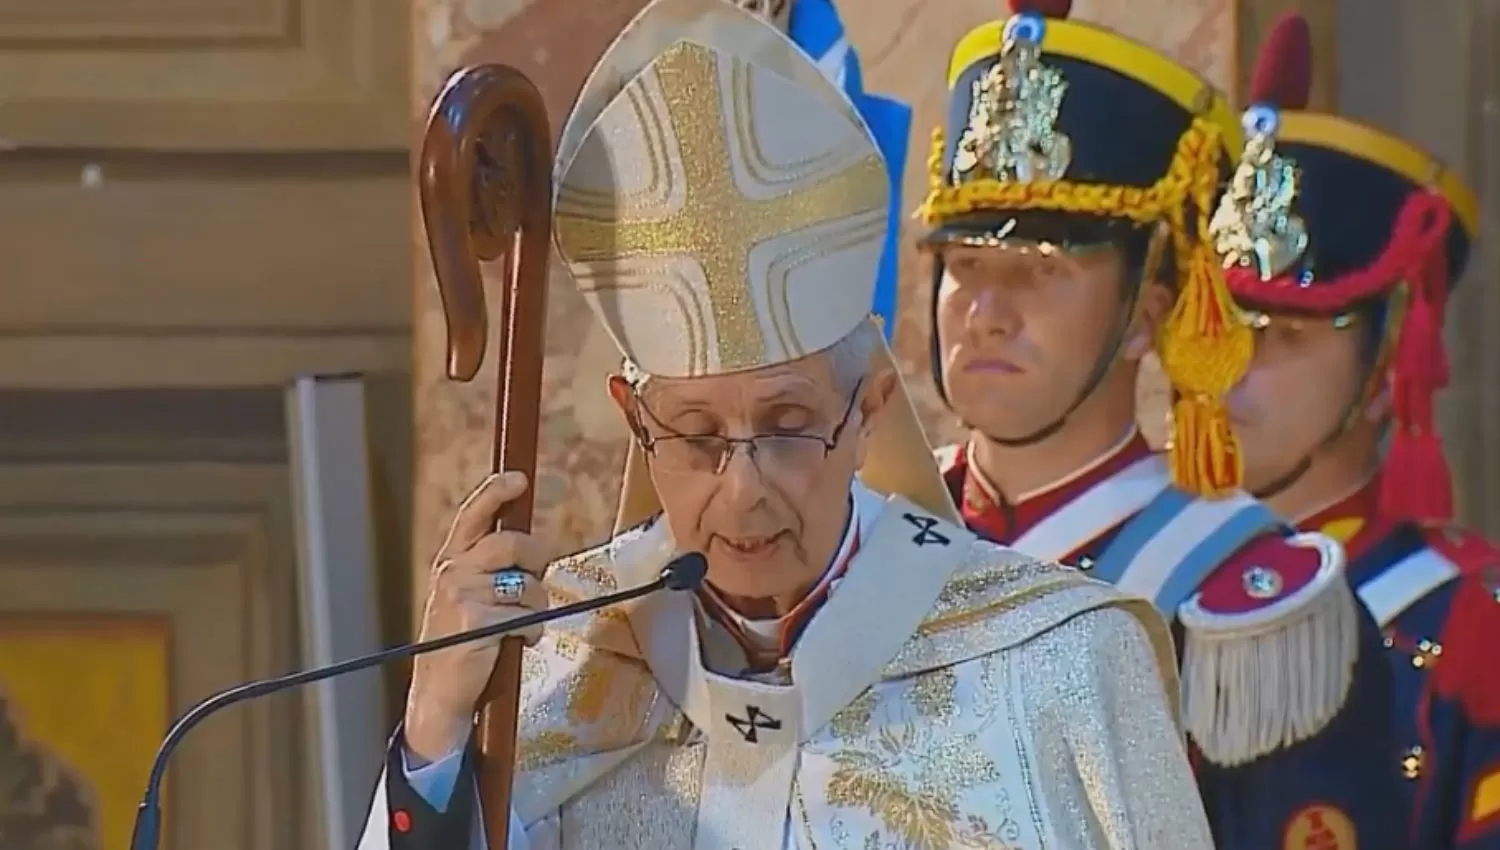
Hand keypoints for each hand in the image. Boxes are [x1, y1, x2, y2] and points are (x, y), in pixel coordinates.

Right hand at [403, 471, 547, 763]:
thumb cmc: (461, 642)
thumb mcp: (465, 595)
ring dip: (536, 608)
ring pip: (528, 586)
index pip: (473, 515)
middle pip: (514, 544)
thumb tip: (531, 546)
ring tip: (521, 626)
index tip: (518, 479)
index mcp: (451, 560)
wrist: (439, 693)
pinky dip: (533, 631)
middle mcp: (453, 571)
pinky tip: (519, 642)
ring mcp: (463, 595)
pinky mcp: (477, 621)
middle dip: (537, 561)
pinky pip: (527, 616)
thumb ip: (488, 567)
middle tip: (536, 584)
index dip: (496, 492)